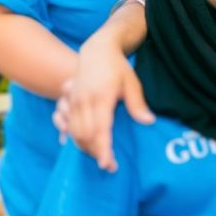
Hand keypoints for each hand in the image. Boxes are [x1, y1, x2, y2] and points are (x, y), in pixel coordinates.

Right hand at [68, 32, 153, 171]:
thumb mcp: (132, 82)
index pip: (100, 129)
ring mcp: (73, 101)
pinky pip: (66, 125)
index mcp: (101, 97)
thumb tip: (148, 121)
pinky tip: (83, 146)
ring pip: (74, 133)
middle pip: (85, 136)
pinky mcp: (68, 101)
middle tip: (110, 165)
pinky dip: (73, 138)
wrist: (97, 50)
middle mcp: (83, 101)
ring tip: (101, 156)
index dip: (103, 149)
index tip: (107, 164)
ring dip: (85, 148)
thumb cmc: (118, 67)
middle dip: (95, 153)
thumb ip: (137, 103)